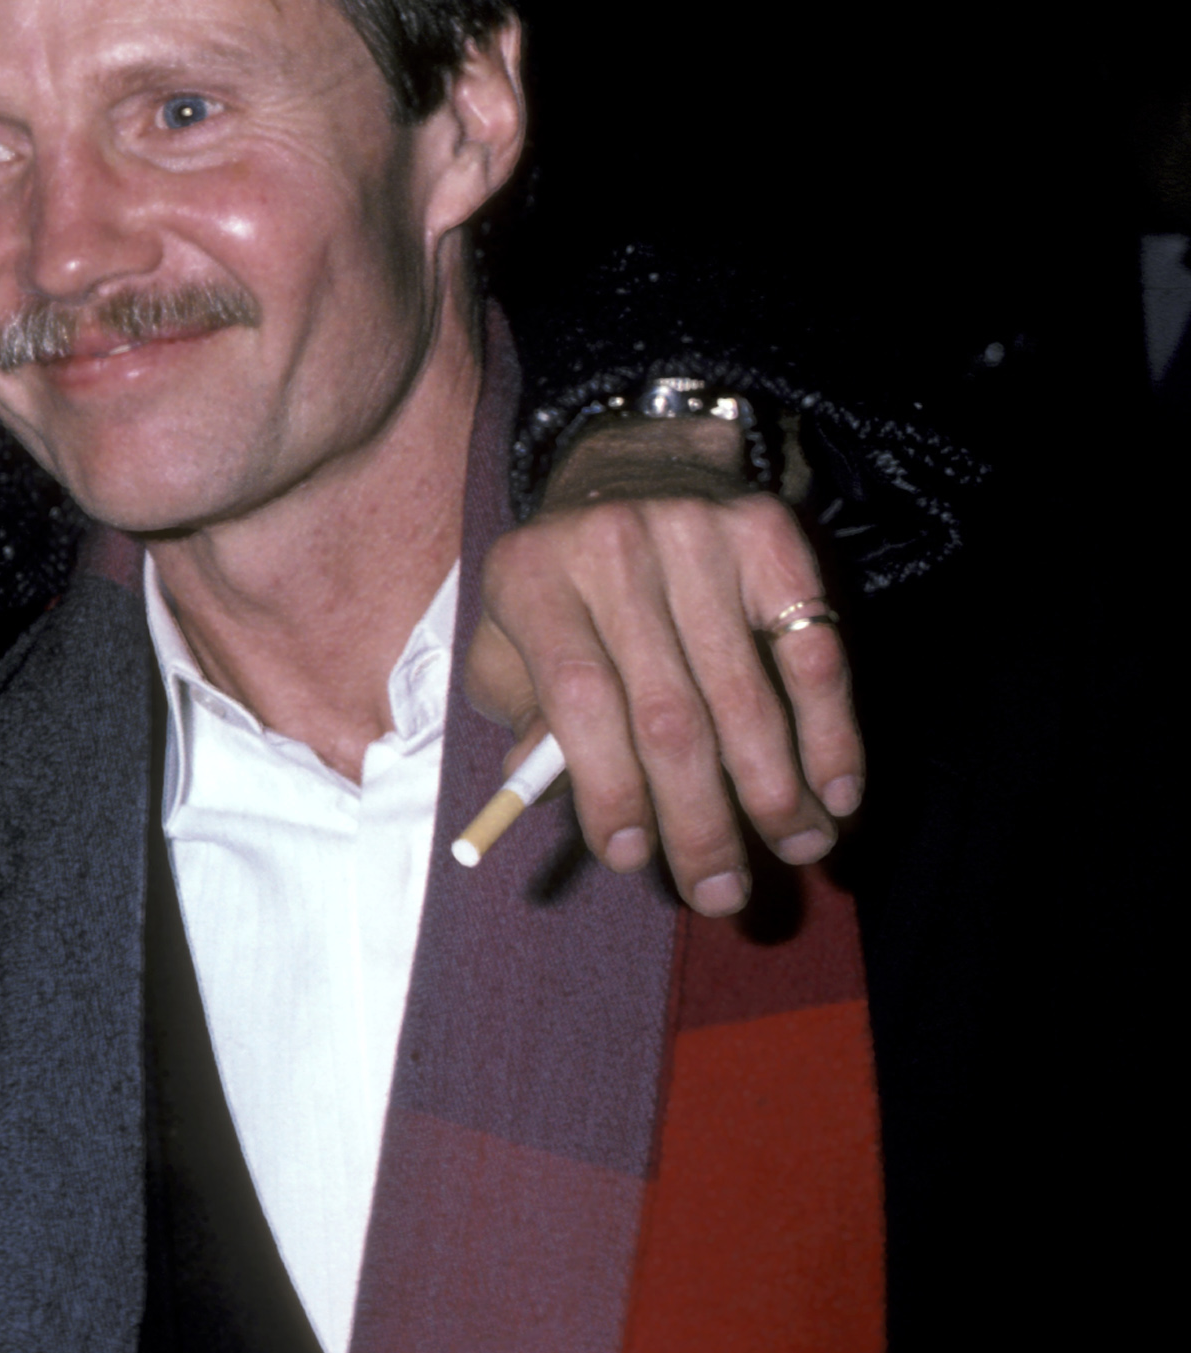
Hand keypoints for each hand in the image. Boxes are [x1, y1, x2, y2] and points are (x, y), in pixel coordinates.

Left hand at [466, 417, 860, 916]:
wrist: (635, 461)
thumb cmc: (566, 582)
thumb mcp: (517, 636)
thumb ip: (531, 719)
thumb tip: (550, 803)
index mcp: (533, 578)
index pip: (578, 702)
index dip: (609, 791)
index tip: (632, 859)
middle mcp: (615, 551)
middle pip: (668, 714)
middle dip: (700, 821)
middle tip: (721, 892)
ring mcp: (698, 538)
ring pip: (746, 695)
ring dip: (777, 794)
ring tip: (793, 851)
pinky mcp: (772, 538)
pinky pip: (811, 653)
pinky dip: (830, 733)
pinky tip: (835, 791)